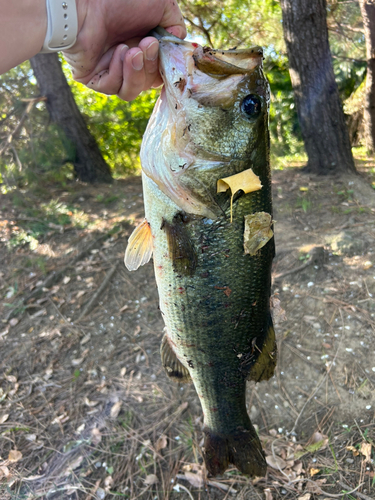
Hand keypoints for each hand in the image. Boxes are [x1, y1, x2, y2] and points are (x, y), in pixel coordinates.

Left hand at [63, 0, 185, 100]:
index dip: (167, 69)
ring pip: (132, 91)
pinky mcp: (94, 79)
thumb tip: (178, 47)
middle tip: (148, 44)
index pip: (160, 72)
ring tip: (132, 50)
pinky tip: (115, 51)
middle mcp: (127, 61)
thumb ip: (176, 27)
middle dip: (151, 66)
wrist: (86, 1)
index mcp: (142, 47)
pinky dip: (117, 71)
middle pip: (148, 83)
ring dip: (136, 72)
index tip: (170, 56)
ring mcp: (110, 71)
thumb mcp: (161, 6)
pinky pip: (114, 88)